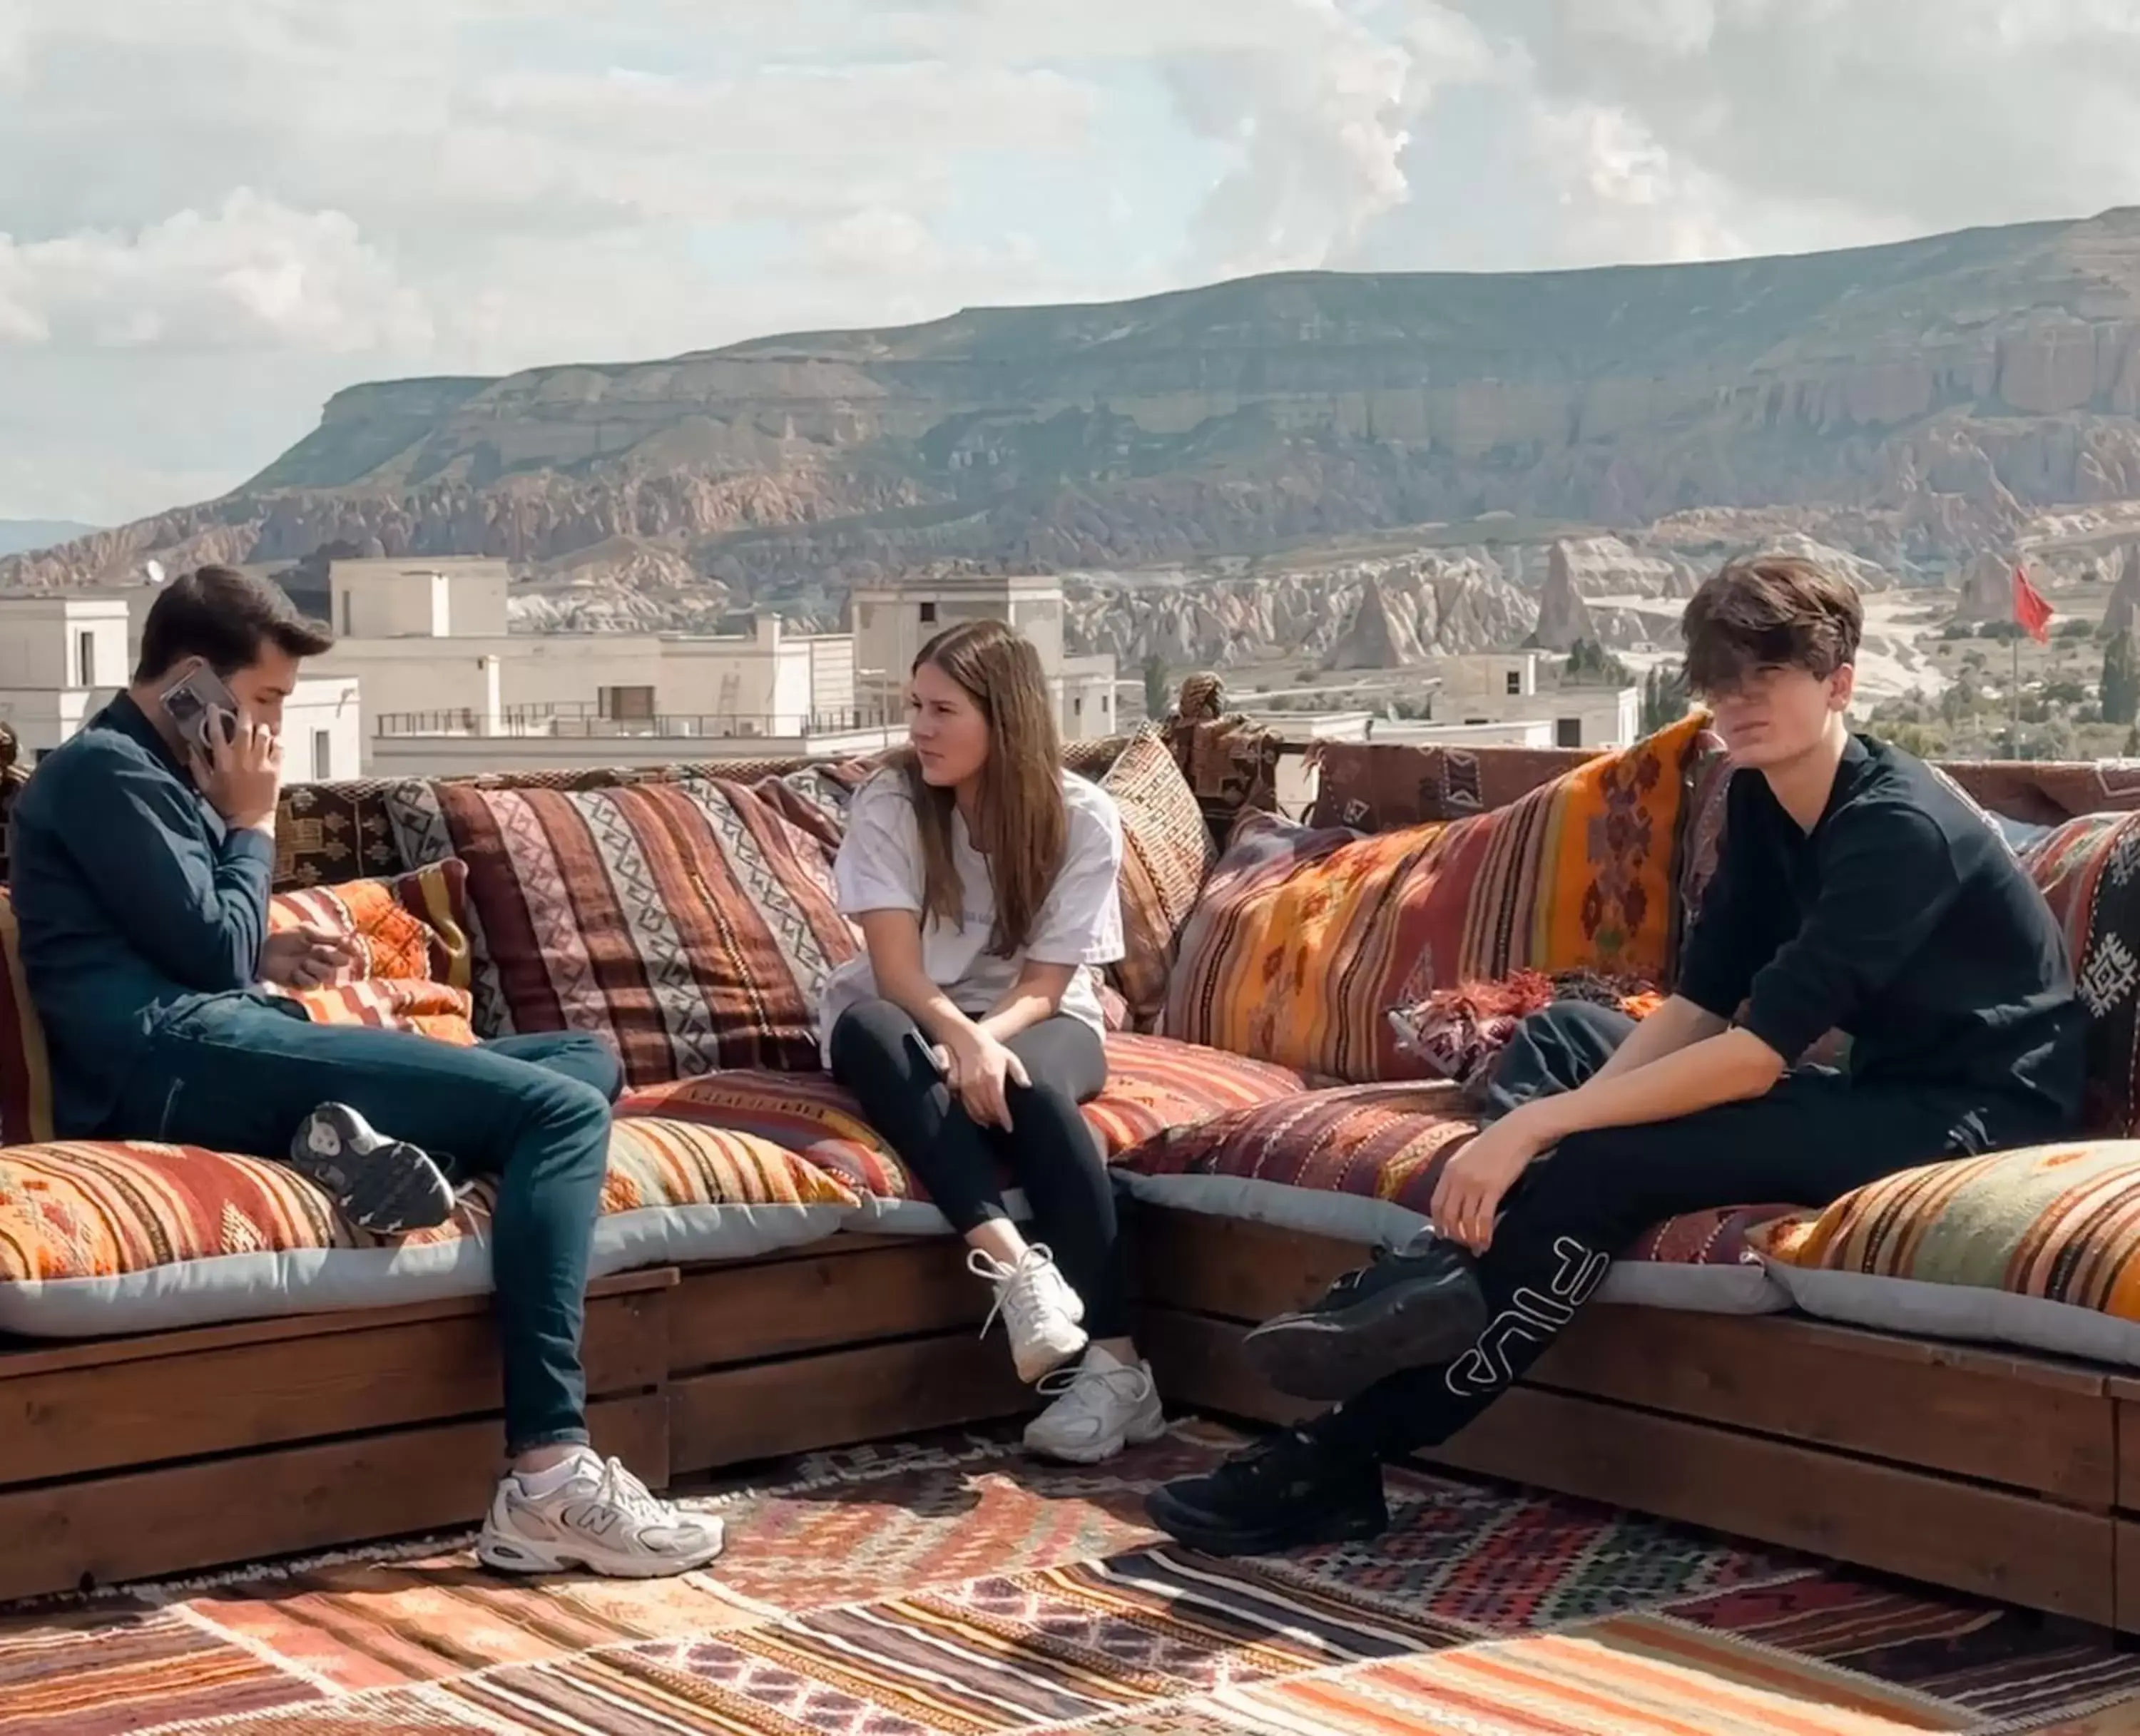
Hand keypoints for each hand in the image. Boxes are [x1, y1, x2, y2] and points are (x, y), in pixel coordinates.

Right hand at [190, 709, 282, 831]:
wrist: (249, 821)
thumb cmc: (225, 805)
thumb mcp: (205, 786)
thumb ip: (196, 766)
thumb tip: (190, 747)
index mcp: (222, 761)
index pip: (217, 732)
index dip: (214, 717)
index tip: (214, 706)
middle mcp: (242, 759)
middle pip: (244, 728)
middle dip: (243, 714)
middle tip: (244, 708)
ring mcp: (261, 763)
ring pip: (263, 735)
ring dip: (261, 727)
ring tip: (260, 725)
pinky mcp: (275, 769)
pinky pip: (279, 748)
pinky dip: (277, 740)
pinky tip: (275, 739)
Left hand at [259, 925, 359, 987]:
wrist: (262, 952)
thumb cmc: (283, 938)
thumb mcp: (306, 930)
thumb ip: (328, 935)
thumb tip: (349, 938)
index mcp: (326, 944)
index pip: (347, 947)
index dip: (352, 948)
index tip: (351, 948)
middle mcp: (324, 959)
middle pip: (342, 961)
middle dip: (332, 956)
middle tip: (319, 951)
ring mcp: (315, 972)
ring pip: (329, 974)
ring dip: (316, 967)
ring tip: (302, 963)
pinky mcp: (305, 984)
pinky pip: (314, 984)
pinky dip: (304, 977)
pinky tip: (294, 972)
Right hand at [943, 1026, 1029, 1131]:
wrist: (968, 1040)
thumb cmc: (992, 1050)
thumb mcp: (1009, 1057)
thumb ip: (1019, 1073)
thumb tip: (1027, 1086)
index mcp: (993, 1077)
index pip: (998, 1104)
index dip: (1004, 1118)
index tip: (1009, 1128)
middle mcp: (979, 1083)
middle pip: (987, 1110)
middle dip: (995, 1120)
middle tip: (1002, 1125)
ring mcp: (968, 1086)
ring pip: (976, 1110)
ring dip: (984, 1119)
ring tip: (992, 1124)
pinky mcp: (960, 1087)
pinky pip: (966, 1106)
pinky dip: (973, 1115)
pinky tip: (980, 1119)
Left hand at [1429, 1108, 1550, 1253]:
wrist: (1517, 1132)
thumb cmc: (1495, 1143)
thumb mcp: (1467, 1155)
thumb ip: (1458, 1173)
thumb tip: (1455, 1195)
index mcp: (1449, 1169)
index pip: (1436, 1203)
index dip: (1438, 1222)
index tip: (1443, 1235)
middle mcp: (1458, 1178)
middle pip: (1449, 1215)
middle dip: (1454, 1234)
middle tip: (1462, 1246)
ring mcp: (1474, 1184)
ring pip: (1466, 1220)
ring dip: (1470, 1239)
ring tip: (1476, 1249)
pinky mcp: (1493, 1189)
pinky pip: (1484, 1218)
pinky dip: (1483, 1234)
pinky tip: (1486, 1242)